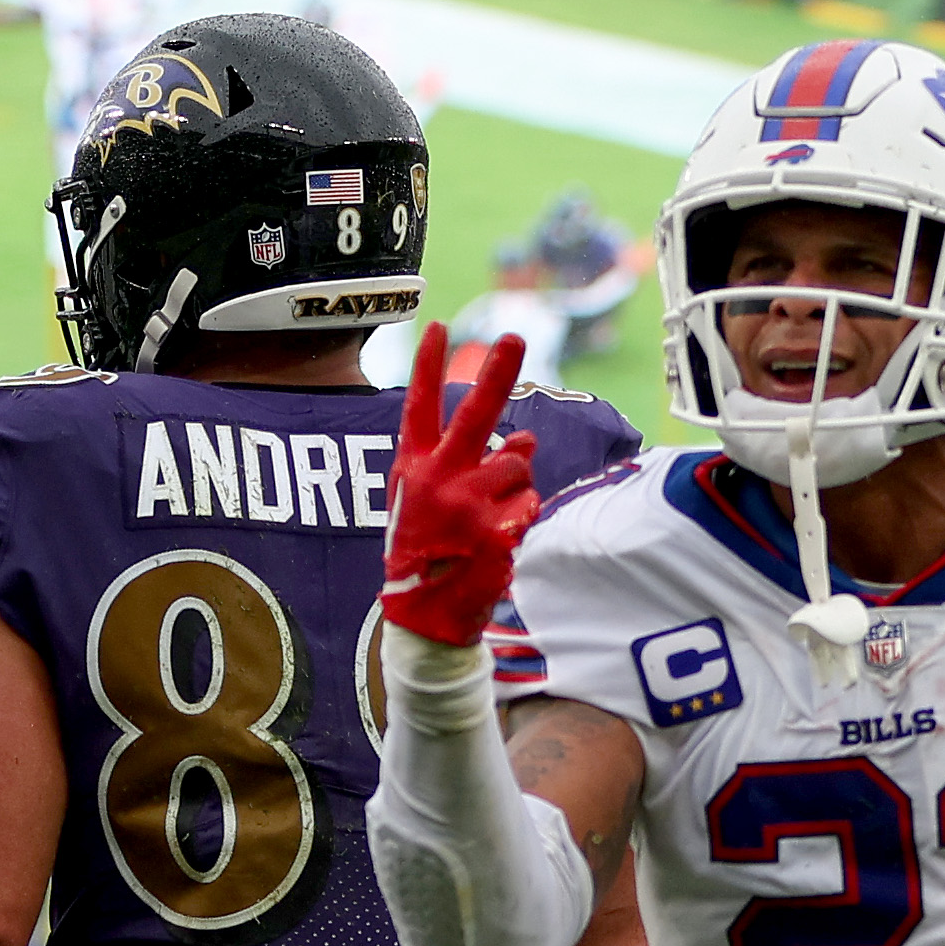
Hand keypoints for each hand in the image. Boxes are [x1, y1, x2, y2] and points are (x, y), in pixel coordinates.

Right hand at [381, 323, 540, 647]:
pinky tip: (498, 539)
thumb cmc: (428, 552)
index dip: (428, 367)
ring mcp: (468, 503)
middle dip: (496, 372)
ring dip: (515, 484)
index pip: (420, 408)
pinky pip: (530, 502)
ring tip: (489, 516)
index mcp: (415, 468)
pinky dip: (522, 515)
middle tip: (513, 337)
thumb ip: (466, 464)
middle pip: (475, 415)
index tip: (437, 327)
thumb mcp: (428, 502)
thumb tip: (524, 438)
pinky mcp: (497, 529)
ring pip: (517, 465)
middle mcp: (439, 479)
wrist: (424, 618)